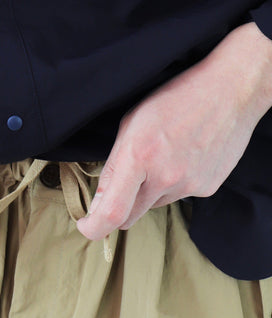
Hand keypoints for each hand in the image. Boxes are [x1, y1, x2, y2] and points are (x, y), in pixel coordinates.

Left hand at [77, 22, 271, 238]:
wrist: (231, 89)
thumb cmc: (175, 99)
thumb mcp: (131, 125)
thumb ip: (112, 167)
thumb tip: (98, 204)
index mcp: (138, 157)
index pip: (112, 213)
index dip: (93, 228)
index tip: (86, 225)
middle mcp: (164, 177)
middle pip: (129, 217)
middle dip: (119, 209)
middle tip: (123, 186)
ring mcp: (188, 186)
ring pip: (153, 205)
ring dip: (149, 191)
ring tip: (164, 157)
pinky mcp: (206, 189)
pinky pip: (178, 197)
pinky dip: (173, 185)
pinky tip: (183, 158)